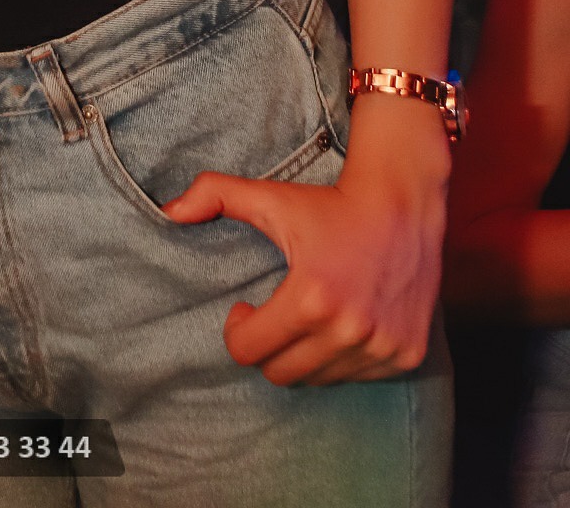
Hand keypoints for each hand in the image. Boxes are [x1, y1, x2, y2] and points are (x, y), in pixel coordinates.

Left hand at [160, 158, 447, 385]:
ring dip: (306, 353)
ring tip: (307, 316)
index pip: (250, 351)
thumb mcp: (270, 197)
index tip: (246, 308)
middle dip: (268, 346)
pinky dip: (343, 357)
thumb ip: (215, 196)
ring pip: (320, 379)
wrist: (403, 202)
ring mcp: (381, 347)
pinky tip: (342, 320)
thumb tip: (169, 210)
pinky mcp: (406, 355)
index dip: (238, 330)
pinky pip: (358, 376)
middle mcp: (348, 331)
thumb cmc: (330, 202)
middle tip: (274, 315)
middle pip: (281, 373)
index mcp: (310, 299)